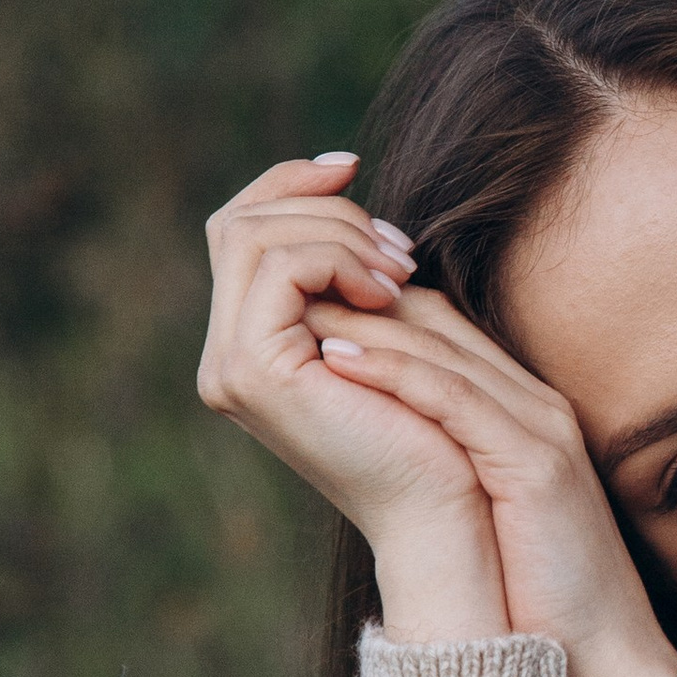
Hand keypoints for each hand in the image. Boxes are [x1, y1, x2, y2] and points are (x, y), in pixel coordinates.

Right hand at [197, 157, 504, 642]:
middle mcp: (226, 358)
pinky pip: (279, 266)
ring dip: (337, 233)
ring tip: (399, 271)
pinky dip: (337, 257)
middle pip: (238, 222)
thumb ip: (353, 272)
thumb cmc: (438, 425)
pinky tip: (387, 290)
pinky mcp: (252, 370)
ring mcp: (231, 366)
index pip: (240, 230)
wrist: (450, 510)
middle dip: (323, 210)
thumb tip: (339, 189)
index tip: (353, 167)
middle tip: (398, 248)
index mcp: (252, 346)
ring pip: (254, 234)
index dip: (289, 184)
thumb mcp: (391, 326)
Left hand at [300, 282, 676, 676]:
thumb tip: (370, 446)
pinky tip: (334, 359)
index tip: (294, 301)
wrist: (601, 656)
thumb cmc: (536, 593)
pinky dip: (392, 371)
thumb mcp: (481, 509)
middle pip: (436, 317)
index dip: (366, 301)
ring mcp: (540, 427)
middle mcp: (534, 402)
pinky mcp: (534, 464)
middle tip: (278, 283)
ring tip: (291, 306)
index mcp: (522, 408)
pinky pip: (455, 399)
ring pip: (440, 347)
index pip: (438, 324)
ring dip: (361, 321)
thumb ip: (441, 462)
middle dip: (354, 293)